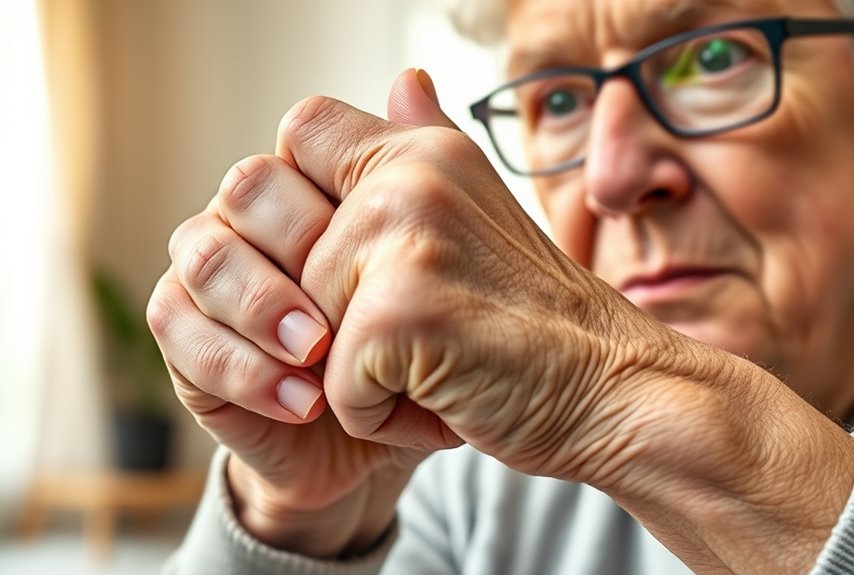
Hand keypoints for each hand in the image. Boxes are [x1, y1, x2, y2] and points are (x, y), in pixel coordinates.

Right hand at [146, 74, 451, 555]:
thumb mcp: (434, 269)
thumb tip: (414, 77)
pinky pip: (183, 338)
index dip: (328, 179)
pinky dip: (245, 369)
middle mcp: (253, 225)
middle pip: (244, 190)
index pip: (296, 142)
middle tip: (346, 301)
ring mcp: (213, 284)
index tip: (378, 232)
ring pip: (204, 259)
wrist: (384, 440)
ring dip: (264, 306)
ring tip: (321, 354)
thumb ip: (419, 176)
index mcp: (311, 192)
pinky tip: (305, 401)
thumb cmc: (411, 347)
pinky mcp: (187, 348)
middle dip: (295, 243)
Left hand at [284, 70, 853, 574]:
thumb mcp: (479, 216)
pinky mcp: (395, 313)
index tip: (371, 264)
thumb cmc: (540, 323)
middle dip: (343, 322)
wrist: (614, 390)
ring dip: (364, 374)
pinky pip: (334, 390)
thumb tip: (405, 78)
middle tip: (436, 330)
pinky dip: (382, 418)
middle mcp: (408, 178)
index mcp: (421, 151)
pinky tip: (449, 398)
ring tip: (444, 363)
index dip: (304, 209)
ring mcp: (400, 239)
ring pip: (306, 330)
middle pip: (289, 262)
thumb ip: (423, 148)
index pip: (301, 133)